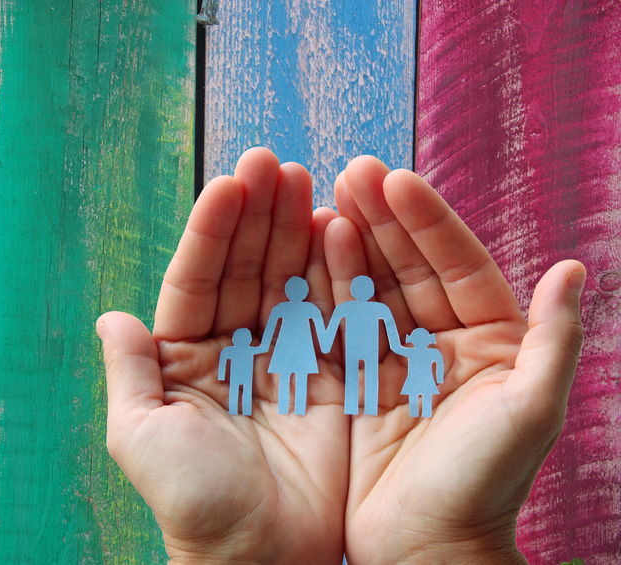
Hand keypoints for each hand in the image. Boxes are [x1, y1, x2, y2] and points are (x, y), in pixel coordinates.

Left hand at [98, 148, 348, 563]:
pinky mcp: (327, 375)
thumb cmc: (193, 504)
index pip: (195, 280)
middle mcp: (232, 349)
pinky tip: (339, 230)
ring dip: (295, 230)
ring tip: (307, 181)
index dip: (211, 231)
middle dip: (257, 215)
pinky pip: (330, 314)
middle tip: (274, 162)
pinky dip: (336, 274)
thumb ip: (129, 375)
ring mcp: (282, 358)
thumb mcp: (142, 438)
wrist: (261, 558)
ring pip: (287, 280)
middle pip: (244, 268)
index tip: (229, 184)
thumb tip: (110, 317)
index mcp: (183, 358)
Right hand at [329, 157, 584, 563]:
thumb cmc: (483, 487)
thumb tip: (572, 268)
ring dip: (350, 245)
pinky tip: (308, 256)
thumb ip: (552, 341)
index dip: (428, 221)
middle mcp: (446, 344)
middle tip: (349, 172)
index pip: (458, 264)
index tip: (395, 179)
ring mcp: (399, 362)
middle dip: (382, 219)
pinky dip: (325, 291)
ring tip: (323, 200)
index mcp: (493, 343)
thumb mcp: (528, 413)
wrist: (427, 552)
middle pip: (411, 267)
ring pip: (372, 289)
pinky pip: (341, 327)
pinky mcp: (360, 384)